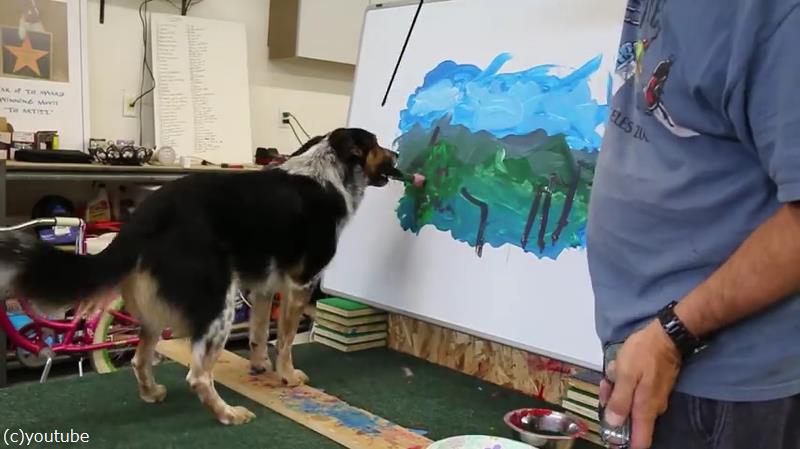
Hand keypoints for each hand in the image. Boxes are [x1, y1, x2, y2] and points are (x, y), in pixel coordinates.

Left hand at [599, 320, 681, 448]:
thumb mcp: (626, 375)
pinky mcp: (653, 387)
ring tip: (610, 376)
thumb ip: (619, 400)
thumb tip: (614, 423)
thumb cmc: (644, 354)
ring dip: (616, 394)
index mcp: (645, 409)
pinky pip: (634, 394)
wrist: (666, 336)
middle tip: (605, 388)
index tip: (613, 439)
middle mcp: (652, 408)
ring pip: (630, 405)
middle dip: (613, 409)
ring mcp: (654, 398)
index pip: (641, 441)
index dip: (627, 445)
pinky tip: (618, 371)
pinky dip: (624, 386)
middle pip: (630, 422)